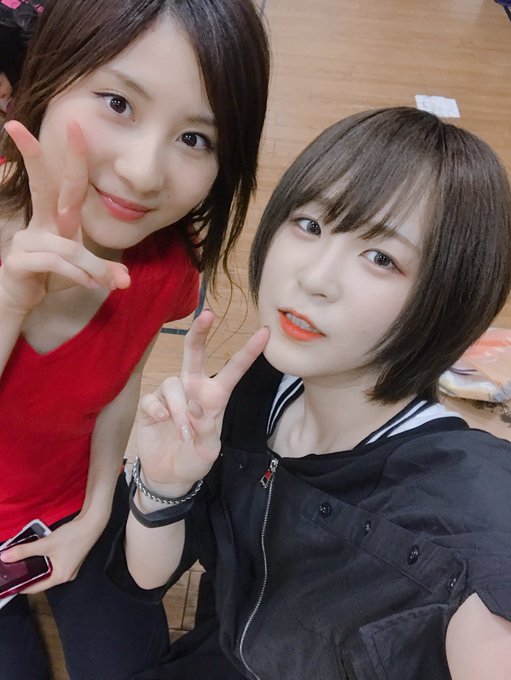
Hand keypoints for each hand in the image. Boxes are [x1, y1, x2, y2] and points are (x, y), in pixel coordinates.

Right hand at [0, 120, 129, 313]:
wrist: (22, 301)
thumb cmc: (50, 276)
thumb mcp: (83, 271)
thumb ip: (104, 270)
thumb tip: (125, 280)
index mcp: (57, 218)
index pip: (66, 182)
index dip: (73, 156)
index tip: (74, 125)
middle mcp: (40, 223)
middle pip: (41, 185)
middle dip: (31, 154)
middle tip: (17, 125)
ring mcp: (26, 240)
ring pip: (68, 246)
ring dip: (92, 266)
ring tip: (105, 283)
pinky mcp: (19, 261)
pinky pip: (56, 263)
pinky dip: (78, 275)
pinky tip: (89, 284)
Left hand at [0, 515, 104, 593]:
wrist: (92, 522)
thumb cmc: (73, 536)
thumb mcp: (46, 544)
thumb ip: (24, 551)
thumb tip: (5, 557)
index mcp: (60, 577)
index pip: (36, 587)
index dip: (22, 585)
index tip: (10, 582)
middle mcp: (66, 575)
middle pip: (43, 578)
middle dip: (29, 573)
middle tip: (15, 568)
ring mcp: (70, 566)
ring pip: (49, 569)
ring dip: (38, 564)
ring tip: (26, 558)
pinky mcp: (72, 557)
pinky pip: (55, 562)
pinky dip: (46, 558)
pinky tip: (41, 549)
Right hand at [135, 310, 268, 493]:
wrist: (170, 476)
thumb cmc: (195, 459)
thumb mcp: (208, 451)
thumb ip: (206, 430)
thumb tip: (194, 406)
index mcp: (215, 396)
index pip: (234, 369)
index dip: (249, 351)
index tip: (265, 332)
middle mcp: (193, 388)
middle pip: (195, 352)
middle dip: (200, 332)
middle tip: (208, 314)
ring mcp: (170, 395)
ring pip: (173, 383)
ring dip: (179, 409)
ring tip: (184, 434)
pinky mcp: (150, 405)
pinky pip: (153, 399)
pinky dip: (160, 411)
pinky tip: (162, 423)